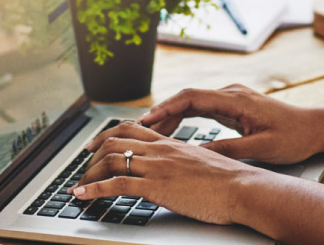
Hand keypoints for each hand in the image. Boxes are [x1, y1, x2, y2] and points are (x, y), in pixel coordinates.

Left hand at [69, 122, 270, 224]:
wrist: (244, 189)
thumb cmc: (231, 182)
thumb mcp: (202, 164)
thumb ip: (184, 162)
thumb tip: (177, 170)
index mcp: (171, 144)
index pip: (131, 129)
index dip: (107, 135)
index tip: (95, 146)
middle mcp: (160, 151)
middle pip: (114, 141)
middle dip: (92, 154)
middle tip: (81, 166)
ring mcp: (156, 167)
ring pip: (110, 160)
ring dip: (88, 174)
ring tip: (79, 185)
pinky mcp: (156, 186)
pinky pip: (116, 185)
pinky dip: (93, 189)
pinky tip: (82, 195)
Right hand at [121, 84, 323, 163]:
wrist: (316, 128)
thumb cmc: (295, 137)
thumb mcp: (261, 148)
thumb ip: (228, 149)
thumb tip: (198, 155)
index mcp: (236, 99)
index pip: (191, 98)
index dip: (165, 108)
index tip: (146, 120)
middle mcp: (231, 94)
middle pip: (186, 98)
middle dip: (160, 113)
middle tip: (138, 130)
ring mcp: (231, 99)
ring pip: (191, 104)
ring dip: (170, 117)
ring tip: (148, 133)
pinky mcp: (232, 108)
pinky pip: (200, 110)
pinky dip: (183, 119)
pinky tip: (171, 131)